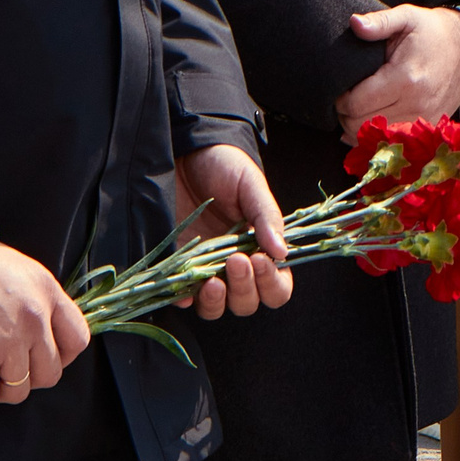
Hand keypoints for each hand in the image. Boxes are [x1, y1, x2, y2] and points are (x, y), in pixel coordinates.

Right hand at [0, 243, 89, 410]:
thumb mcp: (15, 270)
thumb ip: (31, 300)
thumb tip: (35, 328)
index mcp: (47, 292)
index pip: (77, 339)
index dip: (61, 356)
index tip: (40, 359)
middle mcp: (35, 320)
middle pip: (49, 374)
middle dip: (27, 379)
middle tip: (4, 372)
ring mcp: (9, 344)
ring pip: (18, 391)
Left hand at [172, 144, 292, 319]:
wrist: (184, 152)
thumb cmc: (224, 165)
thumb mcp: (250, 185)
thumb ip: (267, 216)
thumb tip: (282, 252)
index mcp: (260, 248)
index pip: (277, 285)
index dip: (272, 282)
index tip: (261, 260)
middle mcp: (234, 266)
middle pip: (248, 303)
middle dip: (246, 288)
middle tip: (237, 260)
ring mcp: (204, 269)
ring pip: (218, 308)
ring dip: (219, 302)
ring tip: (212, 282)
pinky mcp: (177, 267)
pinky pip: (181, 298)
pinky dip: (184, 300)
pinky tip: (184, 291)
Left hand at [335, 6, 459, 137]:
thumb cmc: (433, 31)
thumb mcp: (407, 17)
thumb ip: (379, 22)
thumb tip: (354, 24)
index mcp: (405, 77)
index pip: (358, 103)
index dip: (341, 99)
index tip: (340, 90)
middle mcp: (416, 103)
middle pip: (363, 125)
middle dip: (346, 116)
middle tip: (344, 101)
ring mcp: (425, 117)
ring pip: (378, 139)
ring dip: (360, 128)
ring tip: (358, 109)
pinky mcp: (430, 124)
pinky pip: (396, 142)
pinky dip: (380, 137)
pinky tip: (373, 122)